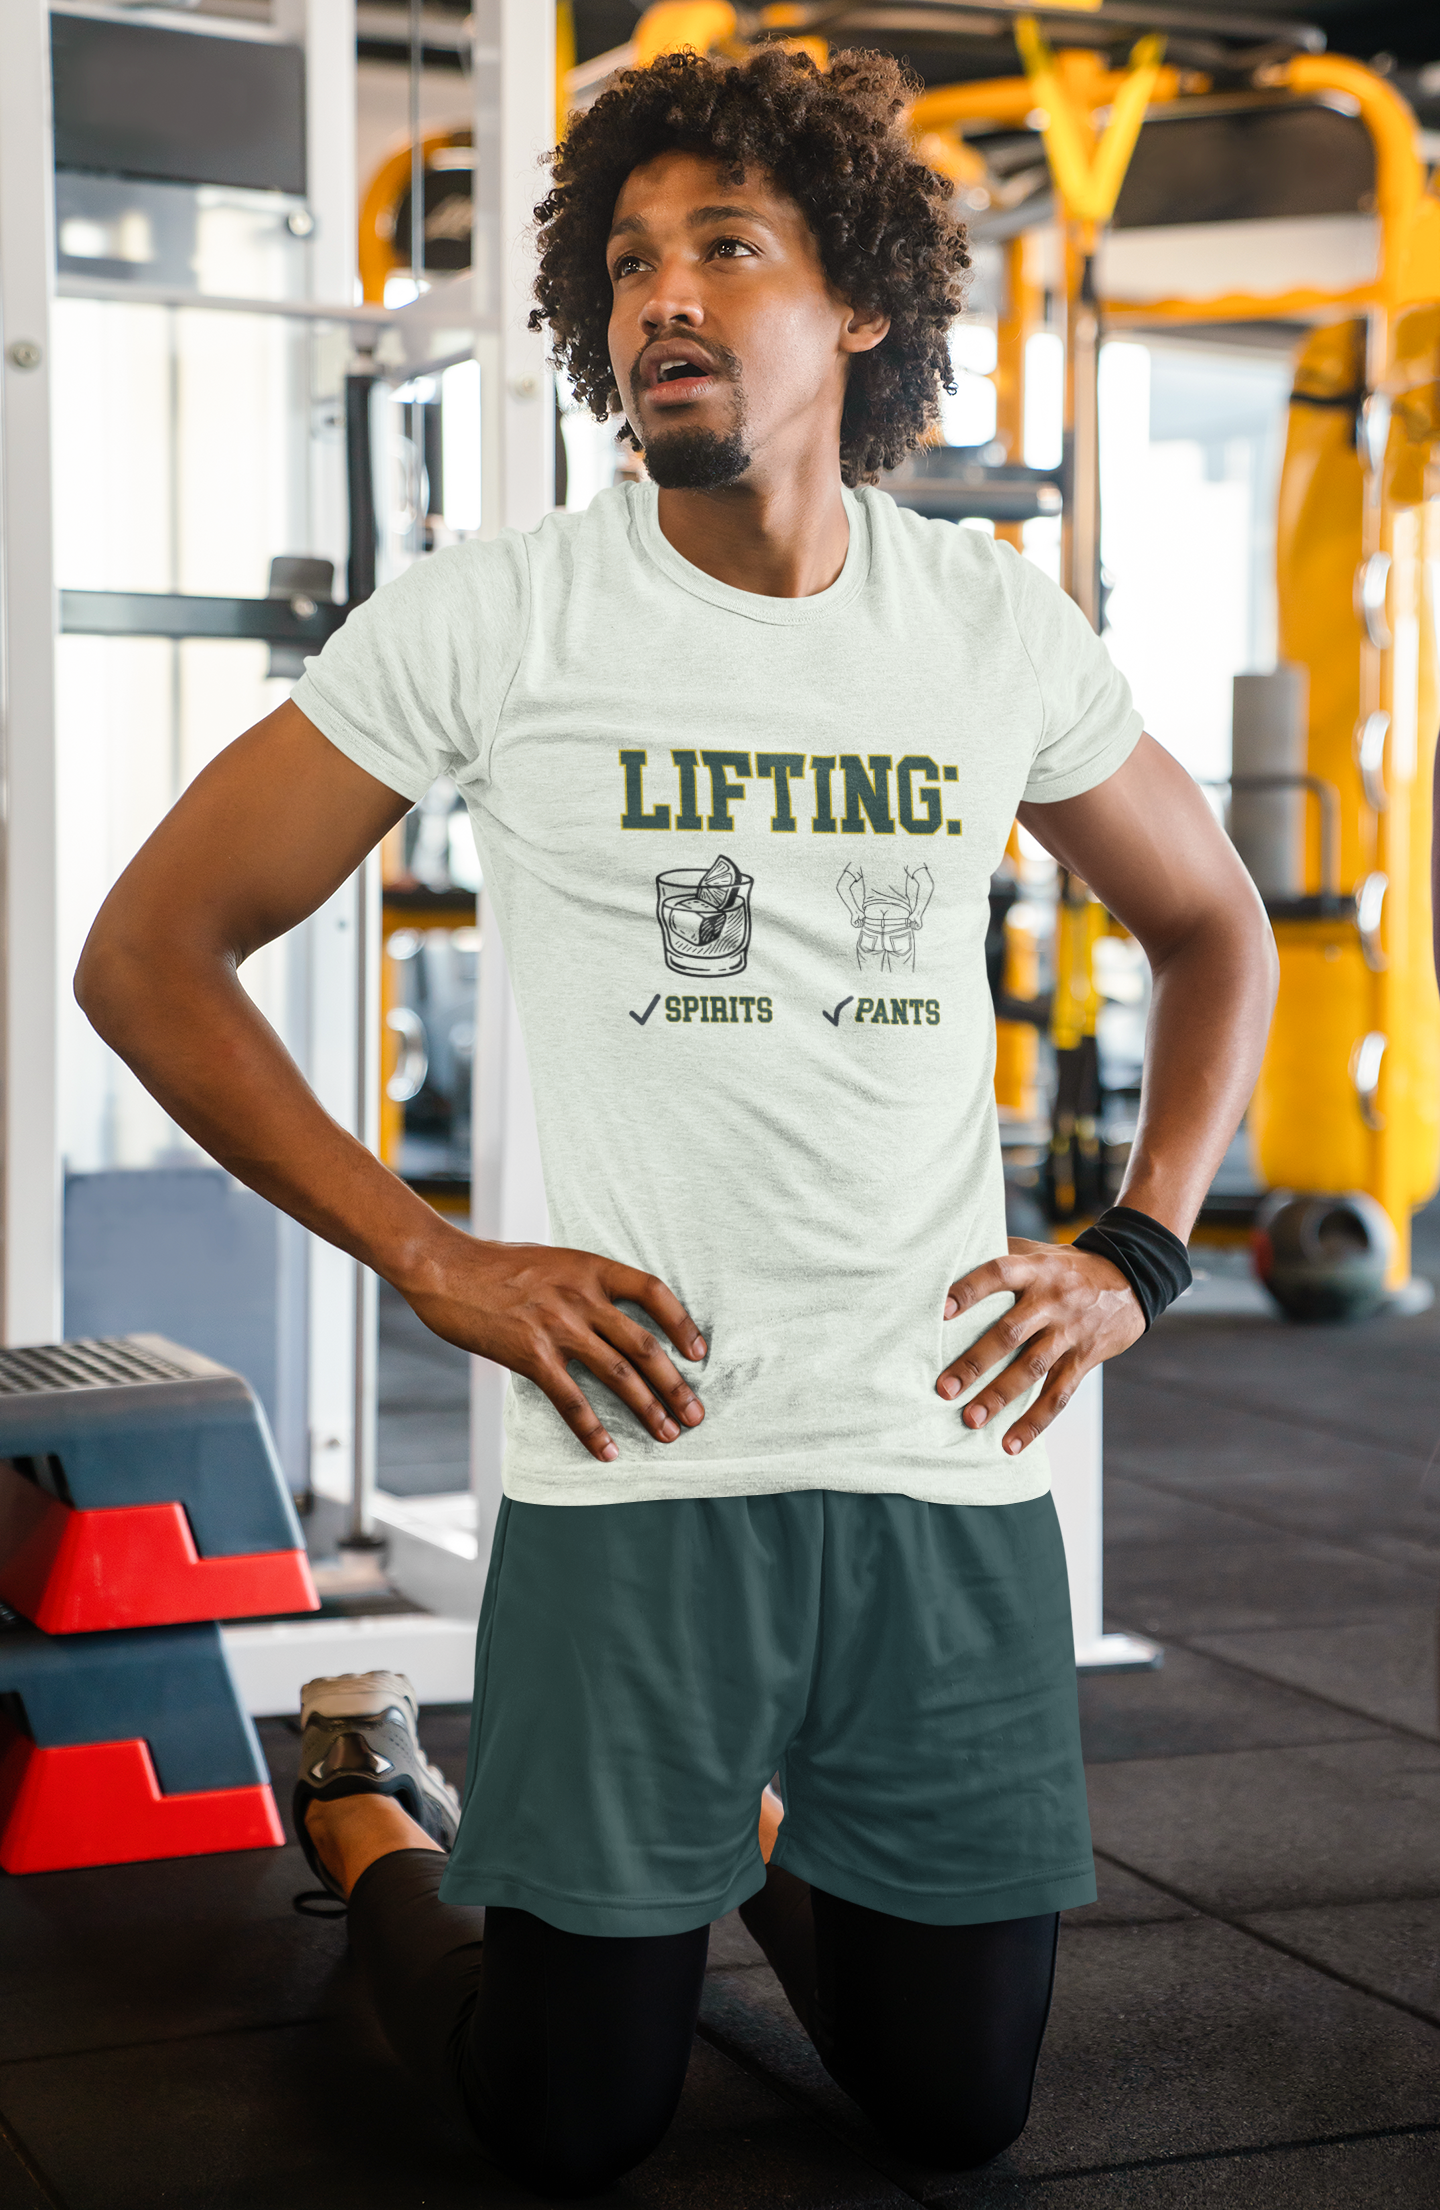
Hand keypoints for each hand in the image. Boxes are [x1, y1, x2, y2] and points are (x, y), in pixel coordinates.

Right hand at [402, 1233, 705, 1462]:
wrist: (444, 1267)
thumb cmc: (496, 1264)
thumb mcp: (553, 1260)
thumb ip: (584, 1284)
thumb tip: (612, 1316)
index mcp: (591, 1267)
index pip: (653, 1292)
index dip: (682, 1324)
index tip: (699, 1354)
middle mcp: (581, 1296)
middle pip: (643, 1344)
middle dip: (675, 1384)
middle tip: (696, 1415)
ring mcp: (557, 1326)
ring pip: (617, 1373)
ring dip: (648, 1408)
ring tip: (668, 1434)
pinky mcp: (530, 1354)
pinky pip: (570, 1399)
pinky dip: (592, 1430)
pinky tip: (608, 1451)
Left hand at [936, 1237, 1142, 1453]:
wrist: (1131, 1279)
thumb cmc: (1067, 1267)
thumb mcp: (1038, 1252)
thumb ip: (1001, 1255)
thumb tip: (949, 1258)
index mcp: (1036, 1270)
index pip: (999, 1274)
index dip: (971, 1290)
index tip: (941, 1310)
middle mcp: (1052, 1301)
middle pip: (1010, 1332)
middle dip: (976, 1362)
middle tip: (944, 1387)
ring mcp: (1069, 1332)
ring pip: (1032, 1368)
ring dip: (999, 1396)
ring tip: (970, 1420)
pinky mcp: (1084, 1358)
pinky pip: (1058, 1395)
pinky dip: (1034, 1422)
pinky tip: (1010, 1444)